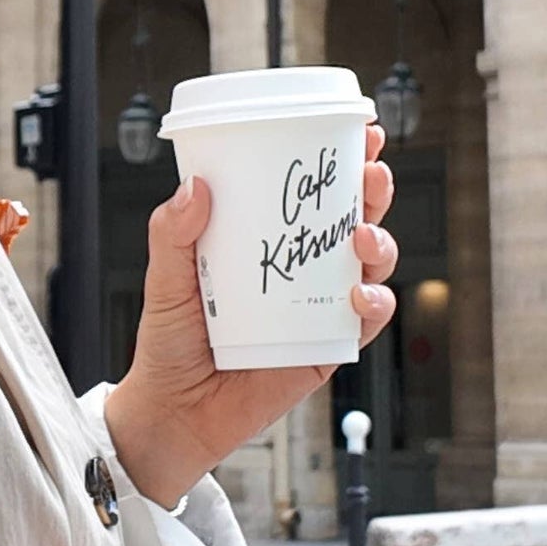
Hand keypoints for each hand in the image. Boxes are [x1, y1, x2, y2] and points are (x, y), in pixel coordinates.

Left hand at [103, 124, 397, 508]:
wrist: (174, 413)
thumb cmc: (169, 344)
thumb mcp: (166, 281)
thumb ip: (174, 236)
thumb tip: (195, 187)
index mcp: (268, 240)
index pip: (311, 191)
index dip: (342, 158)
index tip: (359, 132)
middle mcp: (301, 269)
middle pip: (355, 217)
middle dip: (374, 189)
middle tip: (370, 174)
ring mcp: (319, 307)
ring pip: (371, 263)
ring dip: (380, 241)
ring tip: (362, 235)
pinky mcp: (328, 347)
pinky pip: (366, 320)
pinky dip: (373, 302)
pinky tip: (358, 294)